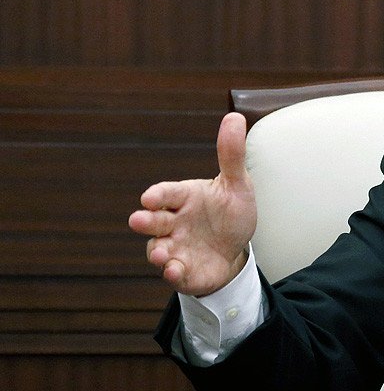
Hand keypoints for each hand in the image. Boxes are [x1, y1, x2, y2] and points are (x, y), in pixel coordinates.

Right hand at [128, 112, 257, 296]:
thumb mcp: (237, 184)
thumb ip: (231, 155)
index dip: (157, 195)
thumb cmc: (230, 213)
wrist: (236, 251)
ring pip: (158, 249)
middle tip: (139, 220)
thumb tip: (234, 117)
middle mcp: (173, 222)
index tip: (150, 197)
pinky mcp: (183, 270)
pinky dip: (173, 273)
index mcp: (184, 198)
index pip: (166, 193)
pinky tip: (176, 271)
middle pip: (154, 221)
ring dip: (157, 252)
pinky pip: (174, 273)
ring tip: (162, 254)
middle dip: (145, 221)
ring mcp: (175, 247)